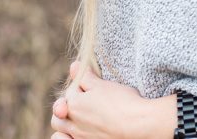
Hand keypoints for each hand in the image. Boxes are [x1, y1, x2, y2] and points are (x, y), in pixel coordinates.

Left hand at [50, 62, 173, 138]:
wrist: (138, 125)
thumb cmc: (122, 102)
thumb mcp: (104, 85)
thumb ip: (85, 77)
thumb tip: (73, 66)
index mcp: (74, 103)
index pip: (70, 91)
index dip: (82, 85)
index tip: (94, 81)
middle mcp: (73, 121)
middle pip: (59, 110)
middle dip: (66, 103)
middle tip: (82, 99)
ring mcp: (79, 136)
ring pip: (59, 127)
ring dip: (64, 120)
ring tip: (77, 116)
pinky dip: (65, 136)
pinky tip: (76, 131)